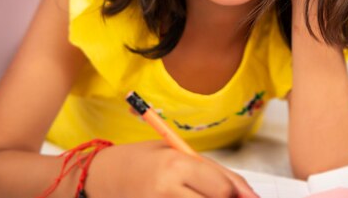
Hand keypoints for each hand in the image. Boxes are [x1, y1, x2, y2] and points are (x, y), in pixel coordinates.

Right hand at [87, 141, 258, 197]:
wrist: (100, 176)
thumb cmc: (143, 160)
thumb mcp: (179, 154)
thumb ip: (213, 172)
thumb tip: (248, 194)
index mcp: (176, 165)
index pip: (223, 189)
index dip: (237, 195)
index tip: (242, 195)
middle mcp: (166, 190)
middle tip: (224, 197)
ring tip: (197, 195)